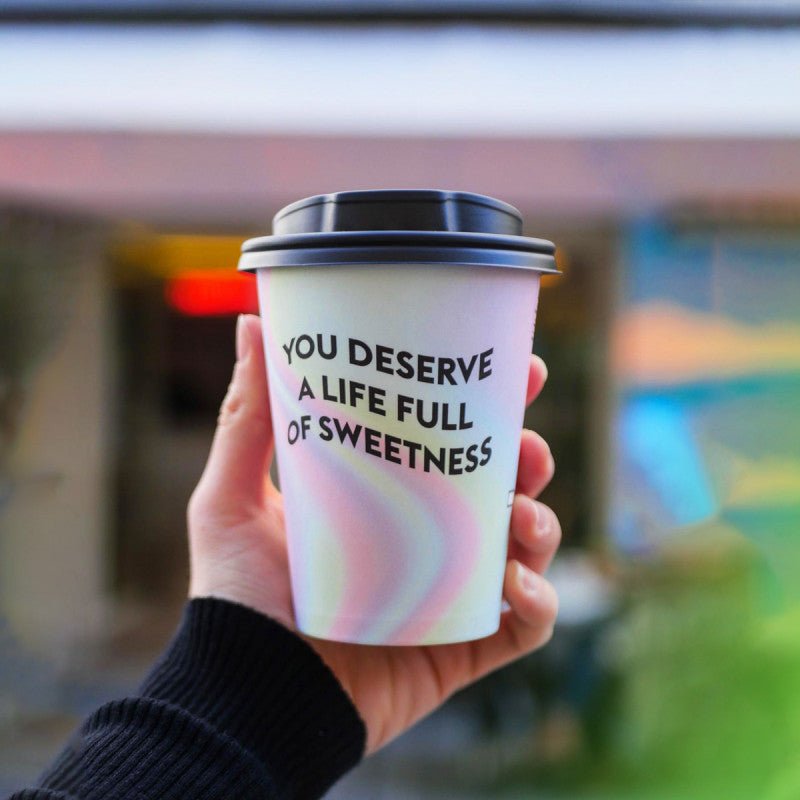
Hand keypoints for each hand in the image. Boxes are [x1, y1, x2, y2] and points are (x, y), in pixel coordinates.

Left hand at [188, 314, 559, 753]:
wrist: (247, 695)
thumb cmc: (238, 595)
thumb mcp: (232, 497)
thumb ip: (245, 417)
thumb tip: (252, 323)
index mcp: (386, 499)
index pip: (451, 442)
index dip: (494, 405)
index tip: (520, 370)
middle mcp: (425, 541)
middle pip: (502, 487)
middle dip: (530, 459)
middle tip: (527, 445)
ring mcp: (449, 595)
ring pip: (524, 547)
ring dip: (542, 524)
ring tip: (522, 516)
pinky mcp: (461, 647)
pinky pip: (521, 626)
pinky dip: (538, 603)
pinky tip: (518, 585)